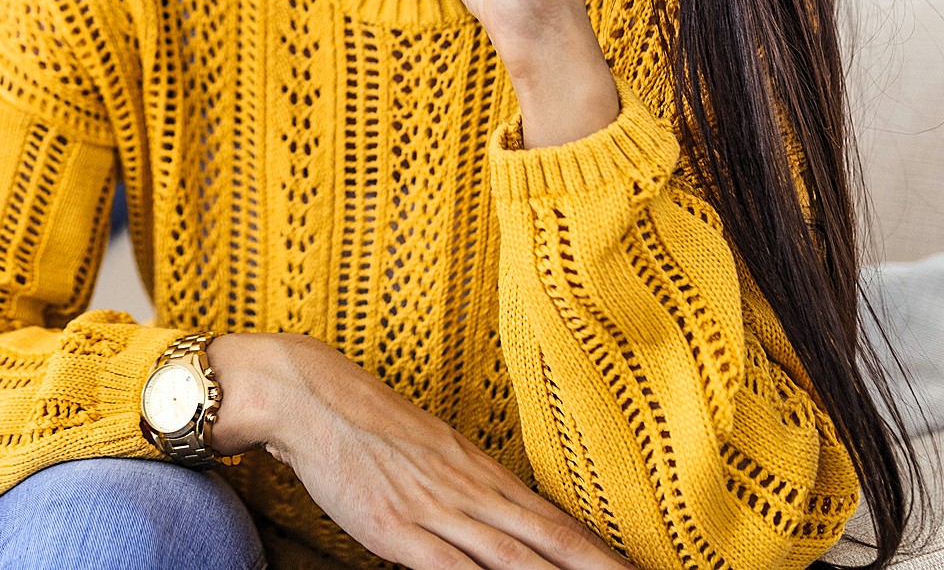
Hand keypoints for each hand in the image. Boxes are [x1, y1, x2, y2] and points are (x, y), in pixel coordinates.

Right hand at [211, 333, 634, 569]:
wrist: (306, 391)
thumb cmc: (359, 418)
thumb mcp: (424, 445)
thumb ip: (459, 481)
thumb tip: (493, 510)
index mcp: (476, 468)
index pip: (551, 517)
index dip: (597, 548)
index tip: (637, 567)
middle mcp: (467, 489)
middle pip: (550, 540)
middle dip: (599, 568)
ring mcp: (435, 510)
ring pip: (515, 558)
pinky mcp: (398, 528)